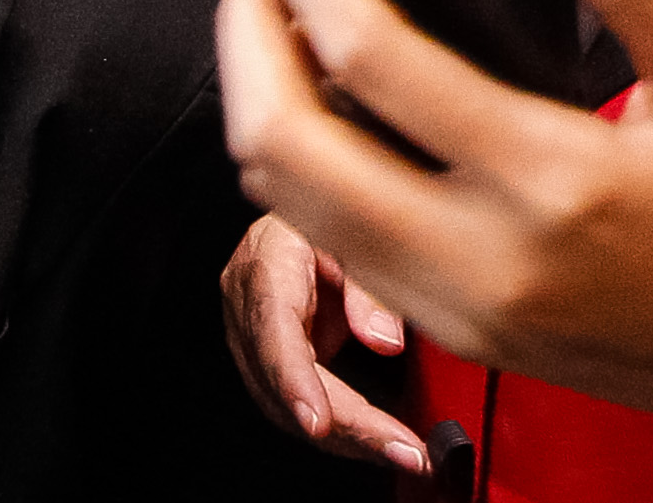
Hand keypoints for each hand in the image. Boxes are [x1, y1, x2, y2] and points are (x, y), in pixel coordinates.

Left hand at [215, 0, 652, 466]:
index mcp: (555, 179)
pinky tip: (331, 109)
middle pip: (288, 149)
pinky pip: (333, 249)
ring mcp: (460, 311)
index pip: (378, 64)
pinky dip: (303, 172)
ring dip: (261, 107)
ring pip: (287, 208)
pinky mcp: (455, 339)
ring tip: (284, 24)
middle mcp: (487, 259)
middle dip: (246, 41)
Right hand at [219, 213, 427, 471]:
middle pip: (284, 382)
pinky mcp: (270, 357)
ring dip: (346, 437)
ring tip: (403, 451)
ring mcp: (254, 335)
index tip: (320, 423)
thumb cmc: (327, 209)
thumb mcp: (355, 230)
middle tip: (404, 449)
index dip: (295, 382)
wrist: (303, 201)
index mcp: (266, 261)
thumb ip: (369, 285)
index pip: (273, 330)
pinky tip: (378, 438)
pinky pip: (297, 402)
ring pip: (288, 404)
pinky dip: (340, 427)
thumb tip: (385, 340)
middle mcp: (249, 304)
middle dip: (346, 426)